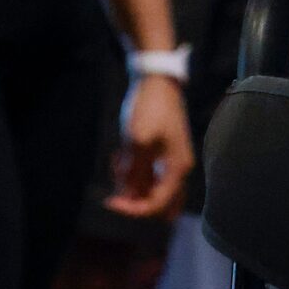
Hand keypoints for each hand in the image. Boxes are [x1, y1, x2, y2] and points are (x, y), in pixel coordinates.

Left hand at [103, 71, 193, 219]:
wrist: (156, 79)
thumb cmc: (150, 108)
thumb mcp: (138, 141)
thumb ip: (134, 173)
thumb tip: (127, 197)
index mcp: (177, 169)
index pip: (157, 204)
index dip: (133, 209)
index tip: (110, 202)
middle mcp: (178, 168)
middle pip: (159, 202)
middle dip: (136, 199)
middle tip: (117, 183)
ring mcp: (170, 160)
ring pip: (151, 187)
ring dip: (132, 182)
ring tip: (117, 161)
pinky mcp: (162, 151)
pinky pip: (148, 173)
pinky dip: (133, 170)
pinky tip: (120, 155)